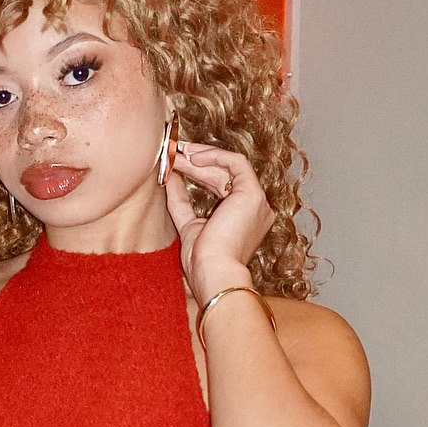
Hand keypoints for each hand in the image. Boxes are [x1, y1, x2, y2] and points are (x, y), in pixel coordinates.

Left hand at [163, 137, 276, 304]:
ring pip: (229, 167)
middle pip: (223, 176)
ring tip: (178, 153)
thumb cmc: (203, 262)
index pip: (221, 187)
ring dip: (202, 157)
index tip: (177, 163)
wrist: (214, 273)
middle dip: (196, 163)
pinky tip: (193, 156)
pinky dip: (214, 155)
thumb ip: (181, 202)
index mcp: (243, 219)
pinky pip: (236, 162)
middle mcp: (255, 210)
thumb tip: (170, 177)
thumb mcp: (188, 226)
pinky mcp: (253, 194)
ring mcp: (257, 202)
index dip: (199, 173)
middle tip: (174, 153)